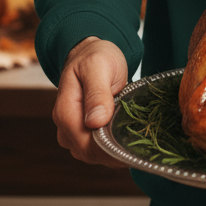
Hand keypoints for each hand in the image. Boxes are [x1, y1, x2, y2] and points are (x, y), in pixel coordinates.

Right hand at [53, 36, 129, 166]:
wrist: (91, 51)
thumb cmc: (95, 56)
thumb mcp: (98, 67)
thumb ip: (96, 93)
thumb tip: (95, 122)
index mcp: (66, 111)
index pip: (84, 143)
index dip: (107, 148)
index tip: (130, 146)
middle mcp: (66, 126)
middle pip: (88, 152)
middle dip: (113, 153)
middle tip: (140, 147)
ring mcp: (73, 131)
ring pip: (92, 154)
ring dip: (113, 153)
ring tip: (136, 144)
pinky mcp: (84, 131)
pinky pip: (96, 148)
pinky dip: (111, 148)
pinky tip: (127, 141)